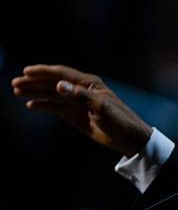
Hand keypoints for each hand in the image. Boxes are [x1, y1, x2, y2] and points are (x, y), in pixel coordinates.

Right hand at [12, 64, 152, 156]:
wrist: (129, 138)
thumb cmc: (119, 120)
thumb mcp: (101, 107)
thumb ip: (79, 96)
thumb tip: (59, 85)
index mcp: (90, 83)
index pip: (62, 74)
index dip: (44, 72)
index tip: (26, 71)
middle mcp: (82, 91)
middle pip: (54, 83)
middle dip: (35, 82)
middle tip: (15, 83)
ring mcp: (78, 103)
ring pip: (52, 95)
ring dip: (36, 93)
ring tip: (17, 92)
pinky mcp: (77, 116)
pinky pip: (57, 108)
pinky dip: (44, 106)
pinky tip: (31, 105)